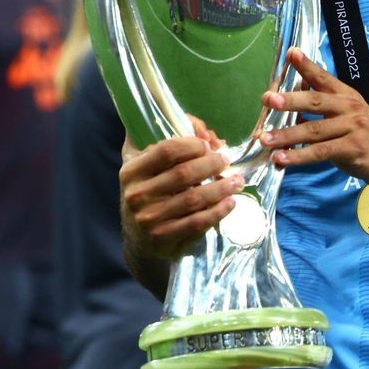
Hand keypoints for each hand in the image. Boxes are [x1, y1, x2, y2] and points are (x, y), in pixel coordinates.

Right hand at [120, 117, 243, 259]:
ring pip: (194, 199)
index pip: (166, 150)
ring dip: (221, 188)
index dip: (192, 145)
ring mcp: (150, 219)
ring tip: (237, 181)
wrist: (139, 240)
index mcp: (131, 171)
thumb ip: (163, 140)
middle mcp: (137, 195)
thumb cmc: (147, 193)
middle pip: (184, 173)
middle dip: (211, 164)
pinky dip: (218, 211)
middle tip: (227, 161)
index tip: (208, 145)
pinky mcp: (165, 238)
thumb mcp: (143, 165)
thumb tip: (201, 128)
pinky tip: (231, 202)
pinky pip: (198, 222)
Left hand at [259, 48, 368, 195]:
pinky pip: (321, 152)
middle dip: (289, 100)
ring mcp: (354, 128)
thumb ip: (325, 113)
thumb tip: (295, 105)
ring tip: (264, 139)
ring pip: (314, 130)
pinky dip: (299, 157)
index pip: (324, 78)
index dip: (307, 65)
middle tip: (267, 99)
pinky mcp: (354, 149)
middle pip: (315, 101)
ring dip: (286, 135)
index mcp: (348, 97)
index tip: (290, 52)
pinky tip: (281, 159)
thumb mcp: (350, 121)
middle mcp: (351, 107)